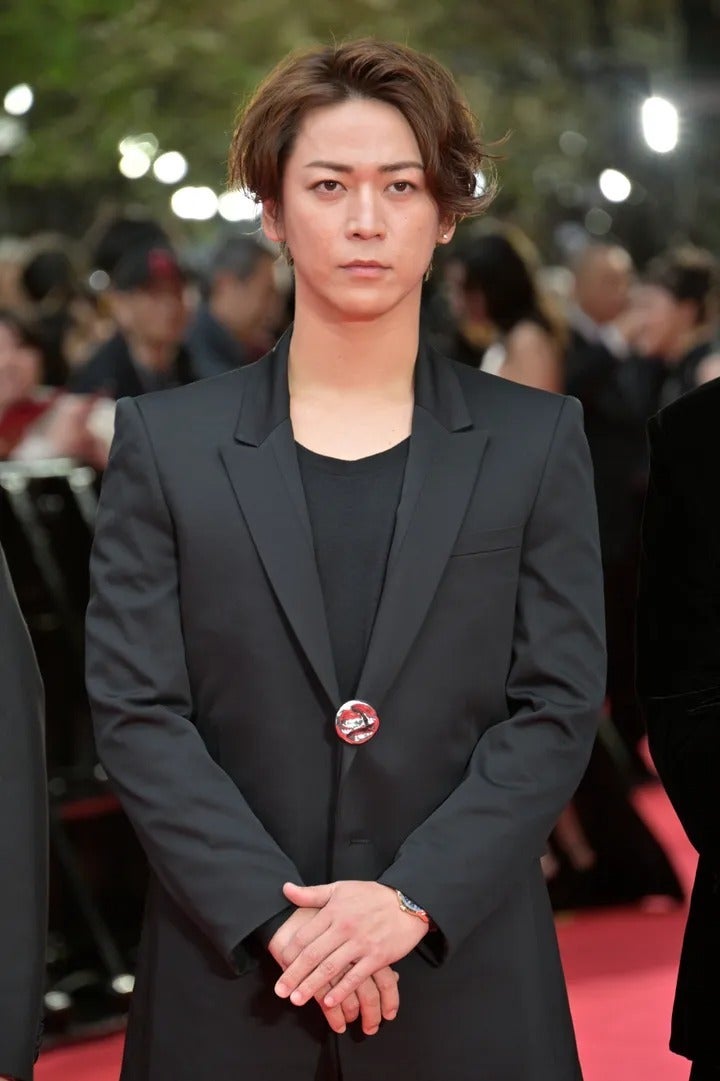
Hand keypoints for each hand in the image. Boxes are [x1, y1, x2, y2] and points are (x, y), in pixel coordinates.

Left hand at [274, 880, 426, 1010]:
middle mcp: (344, 928)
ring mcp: (361, 943)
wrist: (407, 901)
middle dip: (294, 974)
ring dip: (312, 986)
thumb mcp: (340, 888)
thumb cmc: (371, 896)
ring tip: (297, 1000)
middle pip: (314, 954)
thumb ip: (312, 893)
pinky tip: (329, 1002)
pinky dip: (341, 990)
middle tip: (280, 991)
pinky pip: (356, 976)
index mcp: (333, 911)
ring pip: (331, 968)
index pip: (305, 935)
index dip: (290, 952)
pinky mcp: (378, 957)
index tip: (280, 963)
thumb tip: (286, 889)